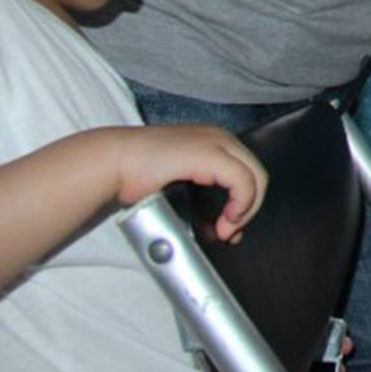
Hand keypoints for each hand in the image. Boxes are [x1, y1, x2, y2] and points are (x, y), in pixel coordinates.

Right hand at [109, 125, 267, 243]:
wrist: (112, 163)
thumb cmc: (138, 177)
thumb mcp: (181, 192)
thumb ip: (204, 206)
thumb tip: (225, 230)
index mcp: (215, 143)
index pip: (248, 174)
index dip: (245, 205)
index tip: (228, 229)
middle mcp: (220, 138)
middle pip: (257, 177)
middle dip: (247, 210)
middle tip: (226, 233)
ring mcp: (216, 142)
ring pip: (255, 179)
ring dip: (244, 210)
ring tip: (223, 230)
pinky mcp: (209, 153)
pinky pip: (242, 181)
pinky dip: (240, 204)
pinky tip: (225, 220)